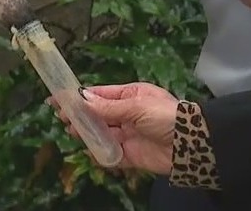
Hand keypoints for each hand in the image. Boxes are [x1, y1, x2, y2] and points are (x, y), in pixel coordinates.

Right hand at [49, 82, 178, 175]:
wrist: (192, 146)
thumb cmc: (166, 117)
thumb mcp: (136, 106)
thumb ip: (108, 107)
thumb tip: (82, 99)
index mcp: (130, 96)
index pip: (99, 95)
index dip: (79, 97)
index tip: (59, 98)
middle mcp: (127, 114)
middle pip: (97, 114)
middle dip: (80, 115)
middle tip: (62, 117)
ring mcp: (128, 135)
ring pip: (101, 133)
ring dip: (86, 132)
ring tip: (72, 131)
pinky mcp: (131, 155)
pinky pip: (110, 154)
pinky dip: (99, 153)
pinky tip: (88, 150)